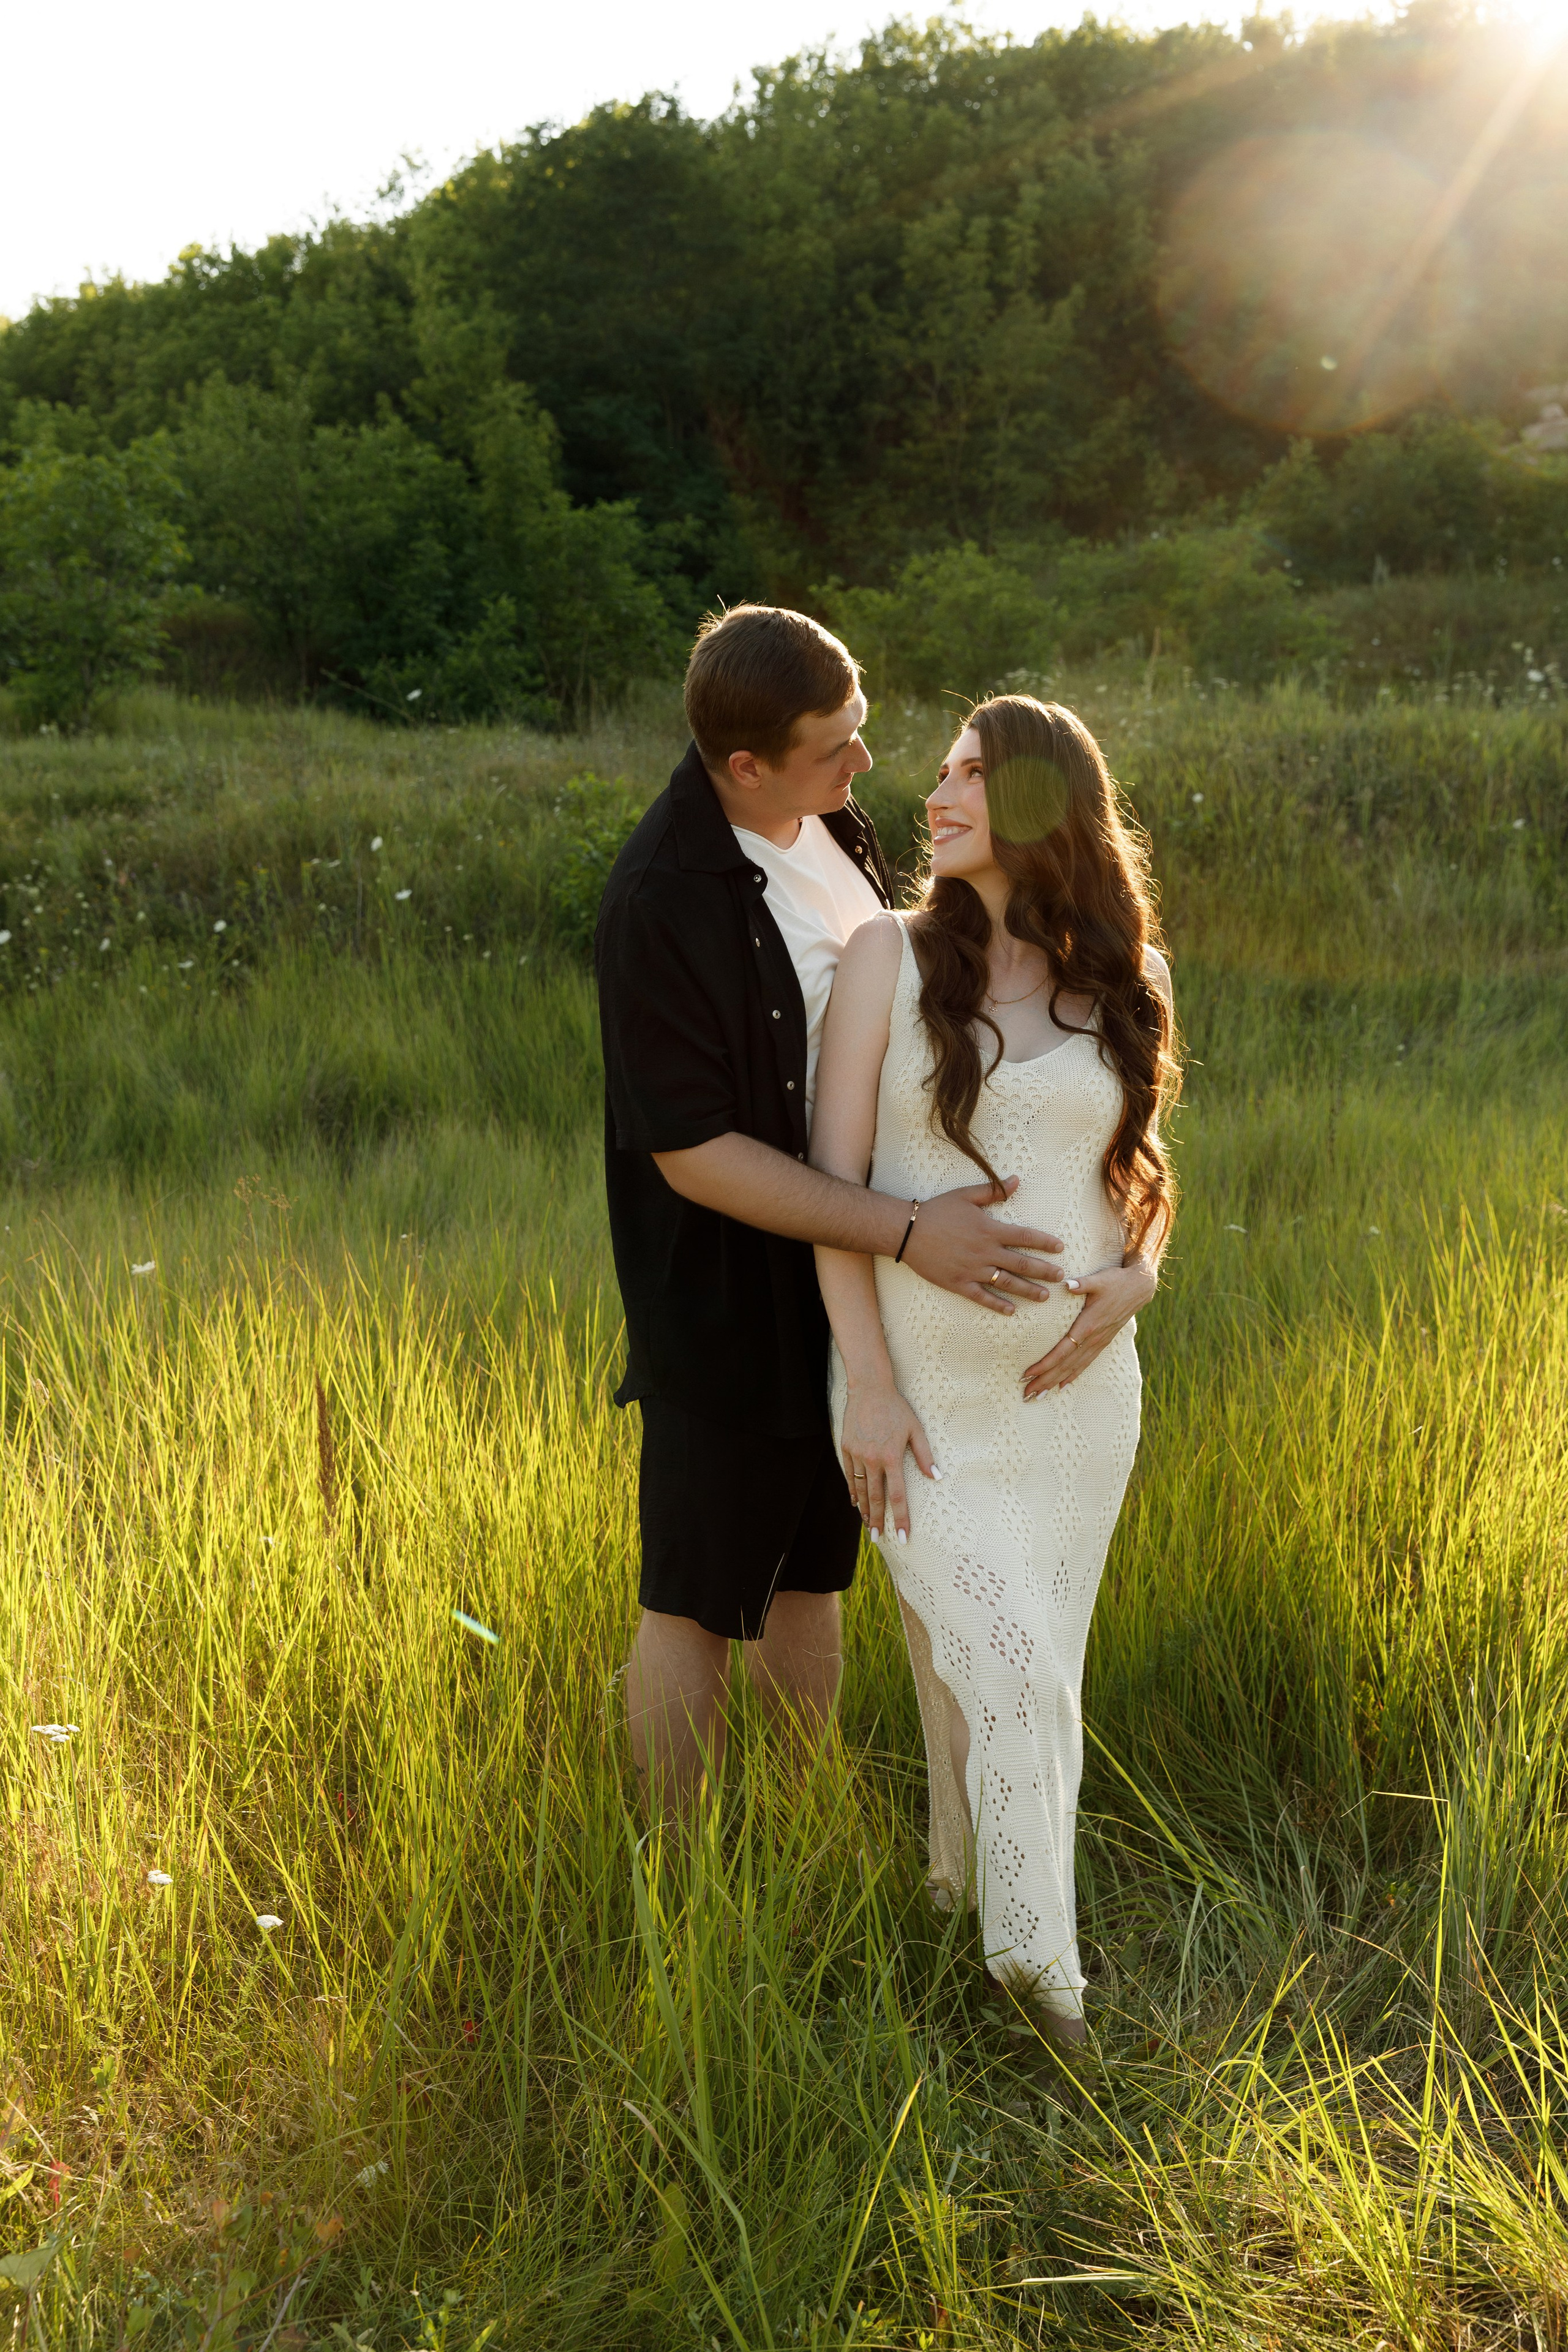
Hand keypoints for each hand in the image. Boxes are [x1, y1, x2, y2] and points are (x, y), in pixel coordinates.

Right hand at [840, 1382, 937, 1540]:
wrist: (869, 1388)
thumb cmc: (897, 1408)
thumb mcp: (916, 1429)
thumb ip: (925, 1455)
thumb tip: (936, 1477)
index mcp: (892, 1458)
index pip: (897, 1496)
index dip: (900, 1518)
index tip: (901, 1536)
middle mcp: (872, 1460)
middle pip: (875, 1498)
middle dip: (877, 1521)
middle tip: (877, 1539)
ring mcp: (857, 1454)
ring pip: (859, 1489)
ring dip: (864, 1509)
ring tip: (867, 1524)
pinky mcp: (846, 1448)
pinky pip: (849, 1475)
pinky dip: (852, 1490)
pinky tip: (855, 1502)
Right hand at [901, 1176, 1063, 1313]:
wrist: (907, 1231)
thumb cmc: (937, 1210)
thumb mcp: (966, 1195)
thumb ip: (994, 1190)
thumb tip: (1017, 1180)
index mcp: (989, 1230)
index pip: (1025, 1237)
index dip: (1044, 1243)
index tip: (1060, 1248)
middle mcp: (985, 1252)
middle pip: (1022, 1264)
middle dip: (1044, 1271)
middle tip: (1061, 1277)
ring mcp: (972, 1270)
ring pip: (1006, 1283)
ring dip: (1028, 1291)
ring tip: (1045, 1296)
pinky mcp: (958, 1283)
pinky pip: (982, 1297)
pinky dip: (997, 1305)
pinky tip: (1011, 1311)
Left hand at [1022, 1258, 1155, 1398]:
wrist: (1139, 1288)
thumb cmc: (1116, 1282)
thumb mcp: (1099, 1280)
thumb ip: (1082, 1283)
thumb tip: (1066, 1283)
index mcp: (1088, 1325)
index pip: (1062, 1350)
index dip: (1045, 1364)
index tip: (1029, 1374)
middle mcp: (1093, 1338)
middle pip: (1065, 1365)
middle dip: (1045, 1380)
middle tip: (1027, 1394)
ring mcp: (1099, 1342)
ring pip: (1074, 1368)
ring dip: (1055, 1382)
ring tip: (1039, 1395)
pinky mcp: (1103, 1342)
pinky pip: (1085, 1364)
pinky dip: (1072, 1376)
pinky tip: (1061, 1386)